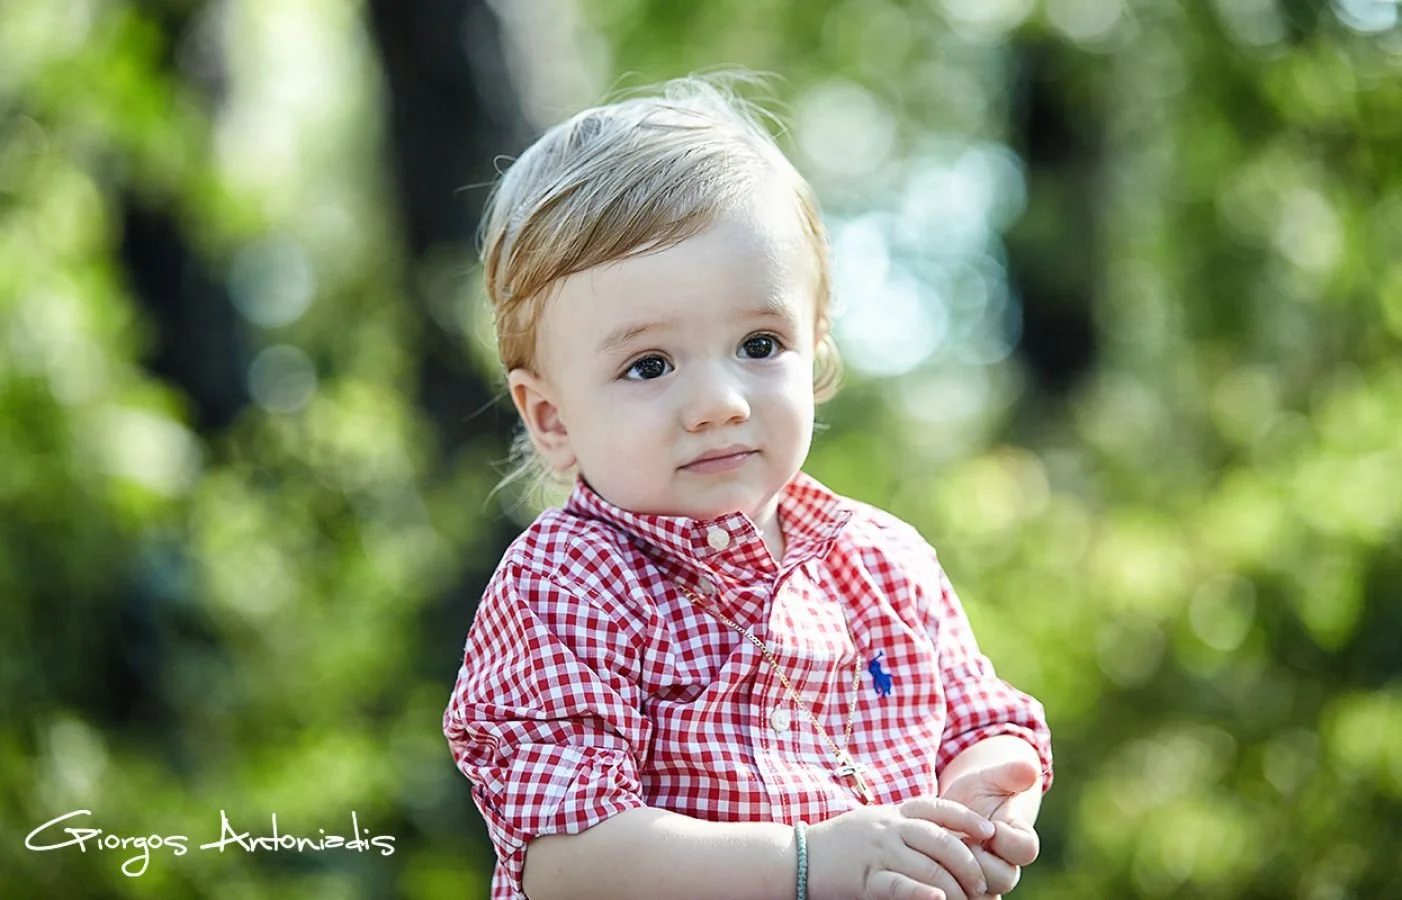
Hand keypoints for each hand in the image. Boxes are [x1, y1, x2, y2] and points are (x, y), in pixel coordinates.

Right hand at [805, 797, 997, 899]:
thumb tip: (943, 834)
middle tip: (982, 885)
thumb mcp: (874, 822)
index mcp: (894, 812)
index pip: (939, 808)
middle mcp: (889, 827)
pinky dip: (922, 892)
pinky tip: (937, 899)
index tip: (990, 833)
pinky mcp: (867, 878)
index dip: (968, 819)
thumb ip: (904, 824)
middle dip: (969, 864)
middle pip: (941, 841)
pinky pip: (900, 884)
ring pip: (928, 867)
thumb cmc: (840, 843)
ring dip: (954, 887)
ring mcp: (878, 852)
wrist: (798, 856)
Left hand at [939, 760, 1041, 896]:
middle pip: (1003, 878)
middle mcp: (1006, 865)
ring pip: (981, 894)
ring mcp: (986, 880)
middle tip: (960, 840)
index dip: (1008, 838)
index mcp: (1019, 839)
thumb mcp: (989, 779)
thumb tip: (1030, 767)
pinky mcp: (965, 889)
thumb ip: (1009, 774)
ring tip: (943, 851)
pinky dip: (946, 887)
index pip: (1026, 850)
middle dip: (978, 858)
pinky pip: (960, 899)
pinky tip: (933, 867)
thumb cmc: (976, 793)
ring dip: (959, 873)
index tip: (990, 825)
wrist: (954, 810)